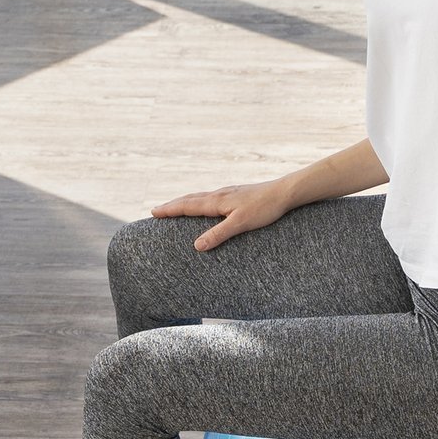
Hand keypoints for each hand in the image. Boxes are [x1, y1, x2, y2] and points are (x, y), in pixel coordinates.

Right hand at [151, 177, 295, 250]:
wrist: (285, 192)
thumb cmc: (264, 208)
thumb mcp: (240, 224)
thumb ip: (218, 234)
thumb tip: (196, 246)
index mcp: (217, 201)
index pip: (187, 206)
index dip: (170, 210)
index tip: (153, 213)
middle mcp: (219, 194)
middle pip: (190, 199)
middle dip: (172, 205)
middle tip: (156, 210)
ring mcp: (228, 193)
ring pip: (200, 196)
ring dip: (184, 202)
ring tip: (175, 206)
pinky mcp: (237, 194)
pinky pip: (211, 197)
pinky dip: (199, 200)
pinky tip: (205, 204)